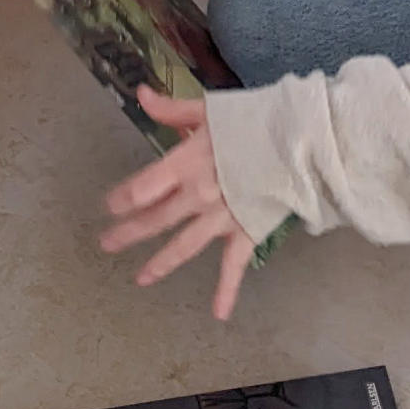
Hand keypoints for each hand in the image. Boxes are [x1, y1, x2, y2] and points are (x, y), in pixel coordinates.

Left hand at [100, 87, 254, 320]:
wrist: (302, 139)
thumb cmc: (255, 119)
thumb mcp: (209, 109)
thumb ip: (171, 109)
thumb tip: (140, 94)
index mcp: (186, 162)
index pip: (142, 187)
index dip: (122, 198)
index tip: (110, 206)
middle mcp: (198, 195)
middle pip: (155, 219)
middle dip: (128, 232)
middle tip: (106, 244)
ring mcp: (221, 218)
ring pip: (183, 247)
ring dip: (159, 264)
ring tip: (140, 278)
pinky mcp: (246, 232)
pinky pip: (234, 266)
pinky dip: (227, 291)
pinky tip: (218, 314)